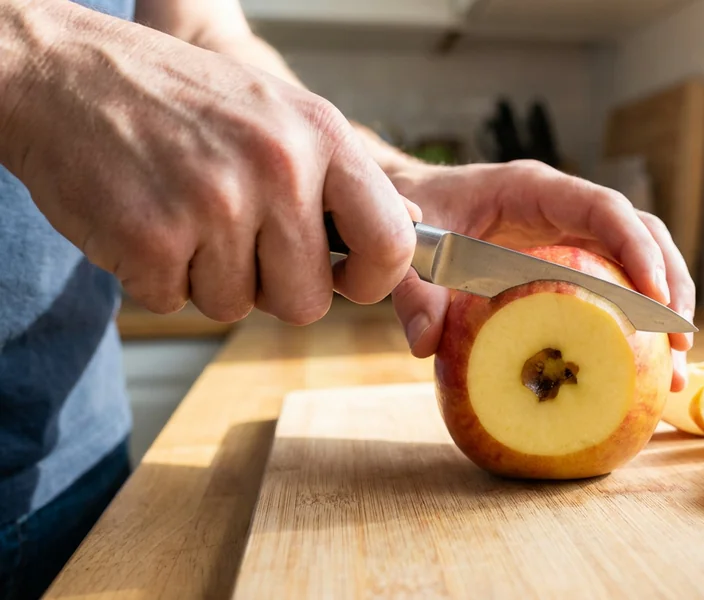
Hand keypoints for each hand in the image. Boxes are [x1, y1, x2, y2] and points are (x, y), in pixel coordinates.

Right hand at [1, 0, 415, 323]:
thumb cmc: (179, 98)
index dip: (373, 279)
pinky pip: (174, 304)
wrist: (62, 71)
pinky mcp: (150, 239)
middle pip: (307, 301)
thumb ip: (344, 176)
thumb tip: (410, 226)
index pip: (391, 243)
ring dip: (206, 278)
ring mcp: (214, 205)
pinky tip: (144, 219)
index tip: (348, 278)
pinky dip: (155, 277)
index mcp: (320, 135)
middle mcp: (277, 168)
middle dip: (271, 287)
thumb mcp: (281, 112)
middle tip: (235, 238)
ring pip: (236, 308)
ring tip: (183, 214)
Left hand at [386, 160, 695, 391]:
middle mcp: (565, 210)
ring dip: (665, 311)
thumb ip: (415, 290)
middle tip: (679, 343)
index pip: (604, 208)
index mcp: (535, 190)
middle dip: (671, 285)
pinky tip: (642, 372)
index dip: (637, 247)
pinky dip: (634, 326)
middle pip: (642, 235)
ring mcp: (573, 237)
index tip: (656, 294)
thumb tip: (427, 344)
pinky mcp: (570, 266)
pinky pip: (614, 289)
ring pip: (639, 263)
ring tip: (675, 370)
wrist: (410, 206)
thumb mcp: (411, 247)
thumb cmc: (416, 213)